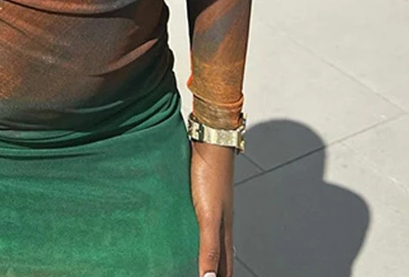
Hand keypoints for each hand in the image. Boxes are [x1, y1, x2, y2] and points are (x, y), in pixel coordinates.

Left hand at [189, 141, 235, 276]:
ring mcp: (211, 208)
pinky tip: (182, 231)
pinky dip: (193, 234)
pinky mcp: (199, 196)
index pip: (226, 267)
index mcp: (225, 231)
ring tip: (192, 263)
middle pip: (220, 255)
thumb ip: (210, 247)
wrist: (209, 143)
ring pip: (209, 239)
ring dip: (203, 253)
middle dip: (214, 271)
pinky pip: (198, 222)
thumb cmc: (211, 176)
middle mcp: (220, 222)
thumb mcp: (209, 216)